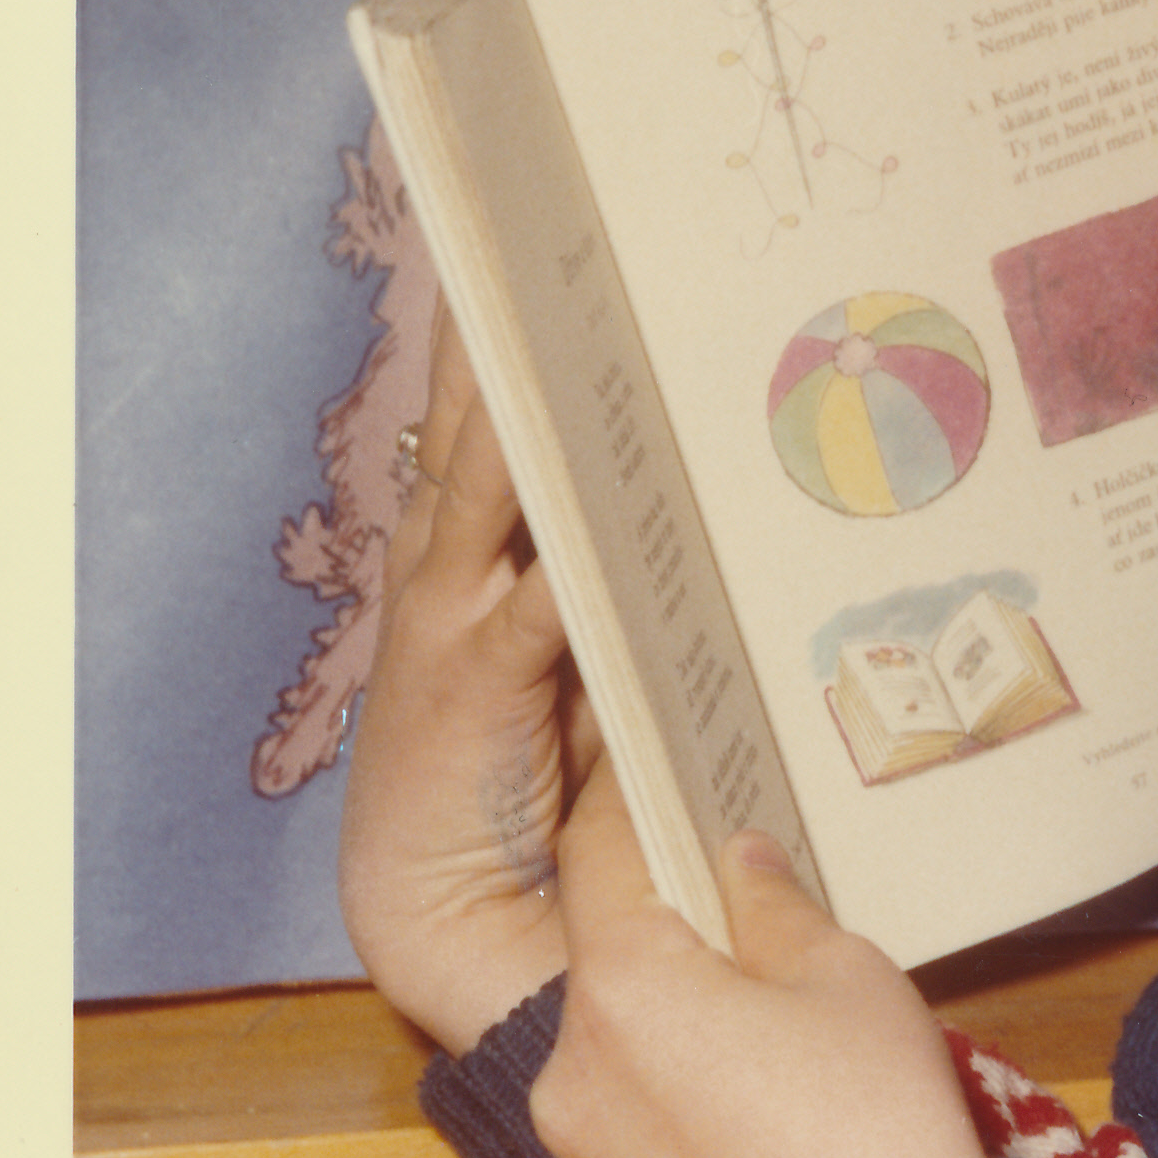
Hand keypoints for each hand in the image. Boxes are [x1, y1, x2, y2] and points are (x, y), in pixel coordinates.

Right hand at [338, 305, 593, 1054]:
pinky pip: (527, 598)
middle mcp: (450, 567)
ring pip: (486, 483)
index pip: (487, 419)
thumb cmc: (541, 779)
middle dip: (510, 338)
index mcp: (468, 551)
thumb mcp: (585, 650)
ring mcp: (453, 618)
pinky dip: (554, 551)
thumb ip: (615, 572)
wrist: (465, 913)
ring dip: (517, 408)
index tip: (549, 244)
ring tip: (547, 324)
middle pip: (477, 425)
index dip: (511, 337)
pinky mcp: (474, 681)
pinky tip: (583, 499)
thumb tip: (707, 482)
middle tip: (549, 244)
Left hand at [532, 767, 988, 1157]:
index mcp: (621, 991)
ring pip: (614, 1068)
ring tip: (768, 1059)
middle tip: (749, 939)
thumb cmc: (879, 1119)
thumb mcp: (847, 974)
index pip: (598, 859)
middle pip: (605, 972)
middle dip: (669, 946)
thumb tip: (735, 862)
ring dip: (669, 1046)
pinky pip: (630, 1156)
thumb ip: (772, 904)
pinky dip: (674, 1132)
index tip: (650, 773)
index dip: (627, 805)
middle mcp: (570, 1080)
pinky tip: (757, 1144)